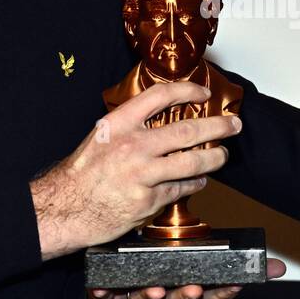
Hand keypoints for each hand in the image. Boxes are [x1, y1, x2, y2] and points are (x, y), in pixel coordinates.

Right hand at [30, 81, 242, 259]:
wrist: (66, 208)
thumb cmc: (82, 174)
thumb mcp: (101, 137)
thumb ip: (131, 126)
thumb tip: (163, 118)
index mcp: (119, 124)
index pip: (161, 96)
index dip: (188, 90)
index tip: (203, 94)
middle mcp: (133, 145)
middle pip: (188, 130)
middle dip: (217, 126)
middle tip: (233, 125)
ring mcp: (142, 174)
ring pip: (193, 162)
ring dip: (214, 158)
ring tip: (222, 155)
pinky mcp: (148, 200)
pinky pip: (180, 189)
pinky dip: (193, 184)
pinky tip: (198, 181)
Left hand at [88, 258, 287, 298]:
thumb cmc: (168, 278)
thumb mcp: (204, 269)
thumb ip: (240, 267)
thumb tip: (280, 268)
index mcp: (188, 291)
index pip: (212, 298)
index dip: (223, 293)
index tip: (234, 284)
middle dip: (186, 296)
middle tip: (193, 287)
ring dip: (149, 297)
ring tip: (152, 289)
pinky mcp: (113, 298)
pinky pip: (108, 297)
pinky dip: (105, 293)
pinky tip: (102, 287)